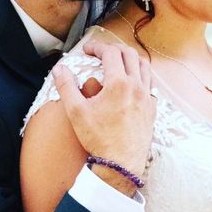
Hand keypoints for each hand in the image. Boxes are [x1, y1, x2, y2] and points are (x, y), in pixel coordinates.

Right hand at [52, 41, 155, 176]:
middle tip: (101, 54)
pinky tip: (131, 84)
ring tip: (118, 63)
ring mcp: (147, 97)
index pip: (110, 53)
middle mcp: (137, 86)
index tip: (87, 51)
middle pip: (130, 54)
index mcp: (119, 83)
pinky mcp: (152, 108)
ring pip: (144, 66)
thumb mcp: (76, 112)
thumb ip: (66, 87)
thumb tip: (59, 69)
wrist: (121, 163)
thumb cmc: (99, 139)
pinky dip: (141, 76)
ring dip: (131, 59)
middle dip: (114, 49)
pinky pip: (150, 84)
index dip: (97, 47)